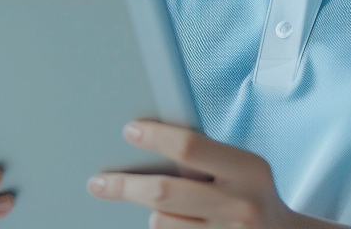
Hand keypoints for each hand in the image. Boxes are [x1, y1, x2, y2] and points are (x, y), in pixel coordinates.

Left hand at [87, 120, 328, 228]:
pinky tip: (177, 225)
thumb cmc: (252, 197)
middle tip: (97, 183)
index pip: (190, 147)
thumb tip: (146, 144)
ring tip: (171, 211)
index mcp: (249, 170)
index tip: (129, 131)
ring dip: (155, 215)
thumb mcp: (243, 170)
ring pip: (161, 223)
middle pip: (164, 192)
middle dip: (123, 186)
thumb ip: (206, 159)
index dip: (155, 138)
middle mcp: (241, 206)